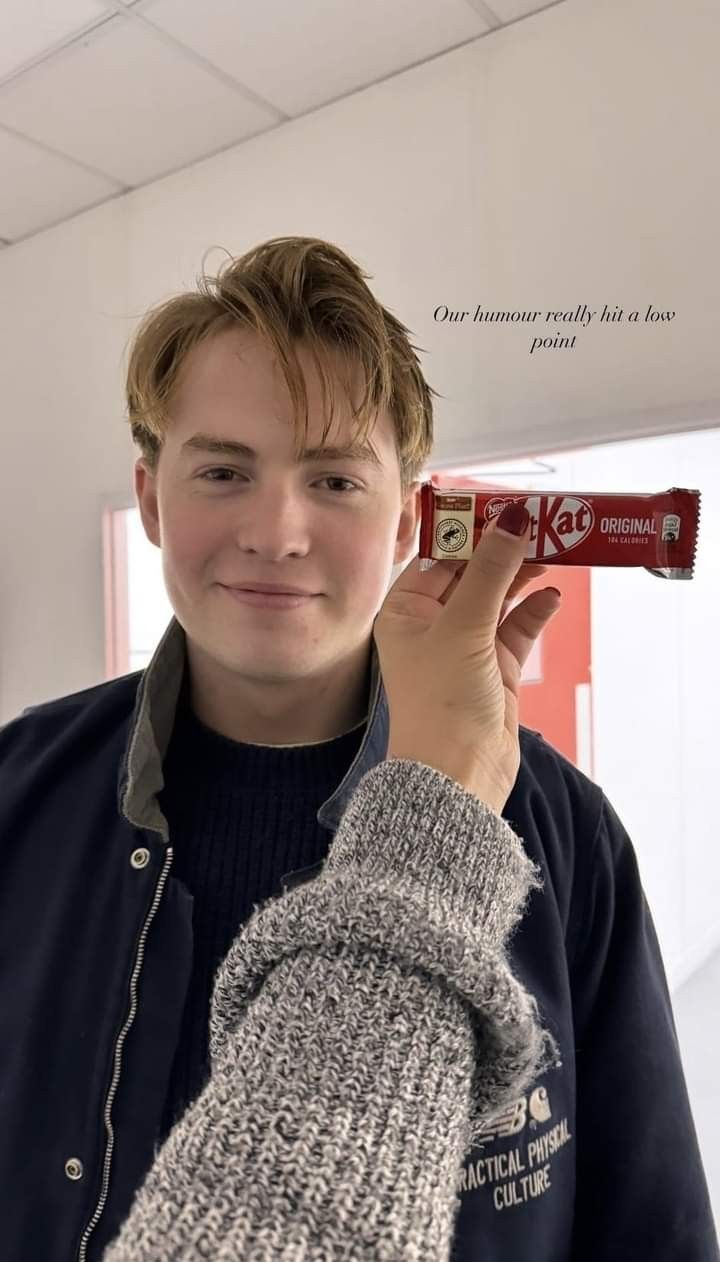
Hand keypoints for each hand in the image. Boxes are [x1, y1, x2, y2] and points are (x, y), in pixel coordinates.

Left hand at [373, 508, 561, 813]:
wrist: (457, 776)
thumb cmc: (440, 707)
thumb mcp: (465, 627)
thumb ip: (492, 571)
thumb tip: (511, 519)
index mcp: (406, 611)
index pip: (441, 555)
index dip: (472, 529)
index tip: (505, 506)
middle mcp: (432, 626)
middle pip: (473, 573)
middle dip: (504, 549)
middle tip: (541, 523)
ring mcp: (465, 648)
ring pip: (498, 597)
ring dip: (523, 574)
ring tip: (554, 550)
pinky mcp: (494, 670)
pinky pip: (517, 628)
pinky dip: (534, 610)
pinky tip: (551, 595)